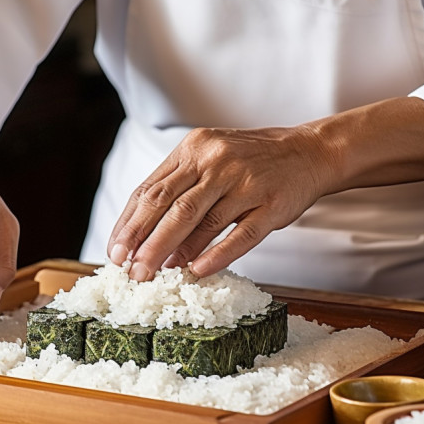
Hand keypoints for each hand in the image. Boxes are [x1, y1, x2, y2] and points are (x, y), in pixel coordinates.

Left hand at [107, 124, 329, 280]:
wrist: (308, 152)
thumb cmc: (250, 162)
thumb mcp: (210, 161)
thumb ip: (180, 193)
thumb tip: (151, 243)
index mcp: (194, 149)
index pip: (151, 189)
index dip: (130, 223)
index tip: (115, 251)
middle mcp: (217, 162)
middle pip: (171, 205)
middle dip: (144, 241)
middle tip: (128, 270)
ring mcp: (245, 183)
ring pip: (201, 220)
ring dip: (173, 250)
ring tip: (153, 274)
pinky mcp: (271, 205)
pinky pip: (241, 234)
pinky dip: (217, 253)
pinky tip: (197, 270)